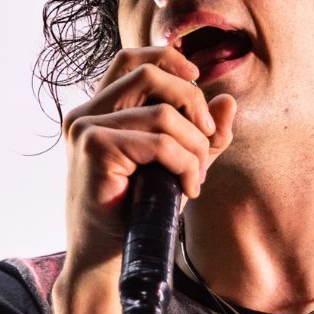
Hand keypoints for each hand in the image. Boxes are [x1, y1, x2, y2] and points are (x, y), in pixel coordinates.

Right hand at [59, 46, 235, 271]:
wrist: (107, 255)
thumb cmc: (138, 210)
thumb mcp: (178, 165)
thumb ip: (202, 135)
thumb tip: (227, 101)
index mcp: (100, 109)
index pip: (132, 58)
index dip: (169, 59)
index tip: (198, 81)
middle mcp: (86, 112)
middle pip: (150, 73)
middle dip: (193, 102)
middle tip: (208, 140)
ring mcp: (85, 127)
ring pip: (163, 113)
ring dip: (195, 147)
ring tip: (195, 176)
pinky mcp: (94, 147)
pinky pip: (161, 142)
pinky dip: (186, 165)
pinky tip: (187, 189)